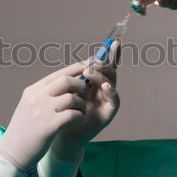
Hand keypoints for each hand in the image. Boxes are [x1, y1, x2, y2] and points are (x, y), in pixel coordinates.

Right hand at [0, 61, 89, 170]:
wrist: (12, 152)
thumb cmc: (24, 130)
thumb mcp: (29, 106)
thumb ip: (44, 95)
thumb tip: (65, 83)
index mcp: (33, 91)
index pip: (58, 74)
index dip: (76, 69)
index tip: (87, 69)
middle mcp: (37, 97)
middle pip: (66, 80)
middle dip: (81, 85)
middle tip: (87, 94)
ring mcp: (42, 111)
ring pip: (72, 98)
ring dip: (81, 104)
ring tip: (81, 111)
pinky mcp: (49, 126)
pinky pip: (73, 115)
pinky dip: (79, 117)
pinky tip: (78, 121)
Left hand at [51, 41, 120, 162]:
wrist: (61, 135)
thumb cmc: (62, 111)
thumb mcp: (68, 90)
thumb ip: (77, 76)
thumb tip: (86, 60)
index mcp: (94, 82)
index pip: (106, 64)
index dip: (112, 53)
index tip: (115, 41)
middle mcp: (103, 89)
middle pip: (110, 70)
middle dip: (102, 64)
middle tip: (89, 64)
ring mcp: (107, 100)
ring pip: (112, 81)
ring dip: (102, 75)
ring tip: (89, 73)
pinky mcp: (109, 113)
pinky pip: (115, 100)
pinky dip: (111, 91)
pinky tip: (105, 86)